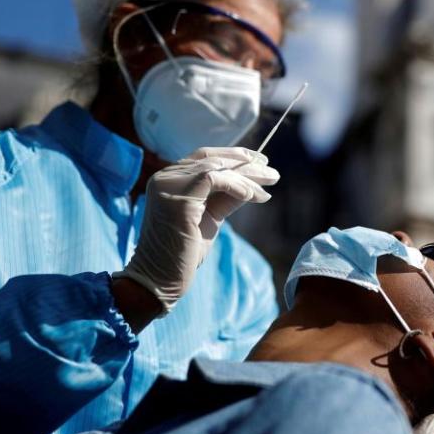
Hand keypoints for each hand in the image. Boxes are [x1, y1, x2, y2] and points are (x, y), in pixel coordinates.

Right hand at [115, 147, 278, 311]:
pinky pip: (213, 179)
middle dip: (246, 162)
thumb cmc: (184, 252)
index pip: (205, 157)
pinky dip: (237, 185)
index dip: (234, 155)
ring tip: (271, 183)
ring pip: (216, 168)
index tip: (260, 161)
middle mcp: (166, 178)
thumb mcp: (211, 217)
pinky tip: (253, 196)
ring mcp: (168, 185)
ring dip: (247, 176)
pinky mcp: (176, 197)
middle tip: (273, 172)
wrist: (161, 278)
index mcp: (171, 180)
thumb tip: (252, 184)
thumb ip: (226, 198)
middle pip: (212, 159)